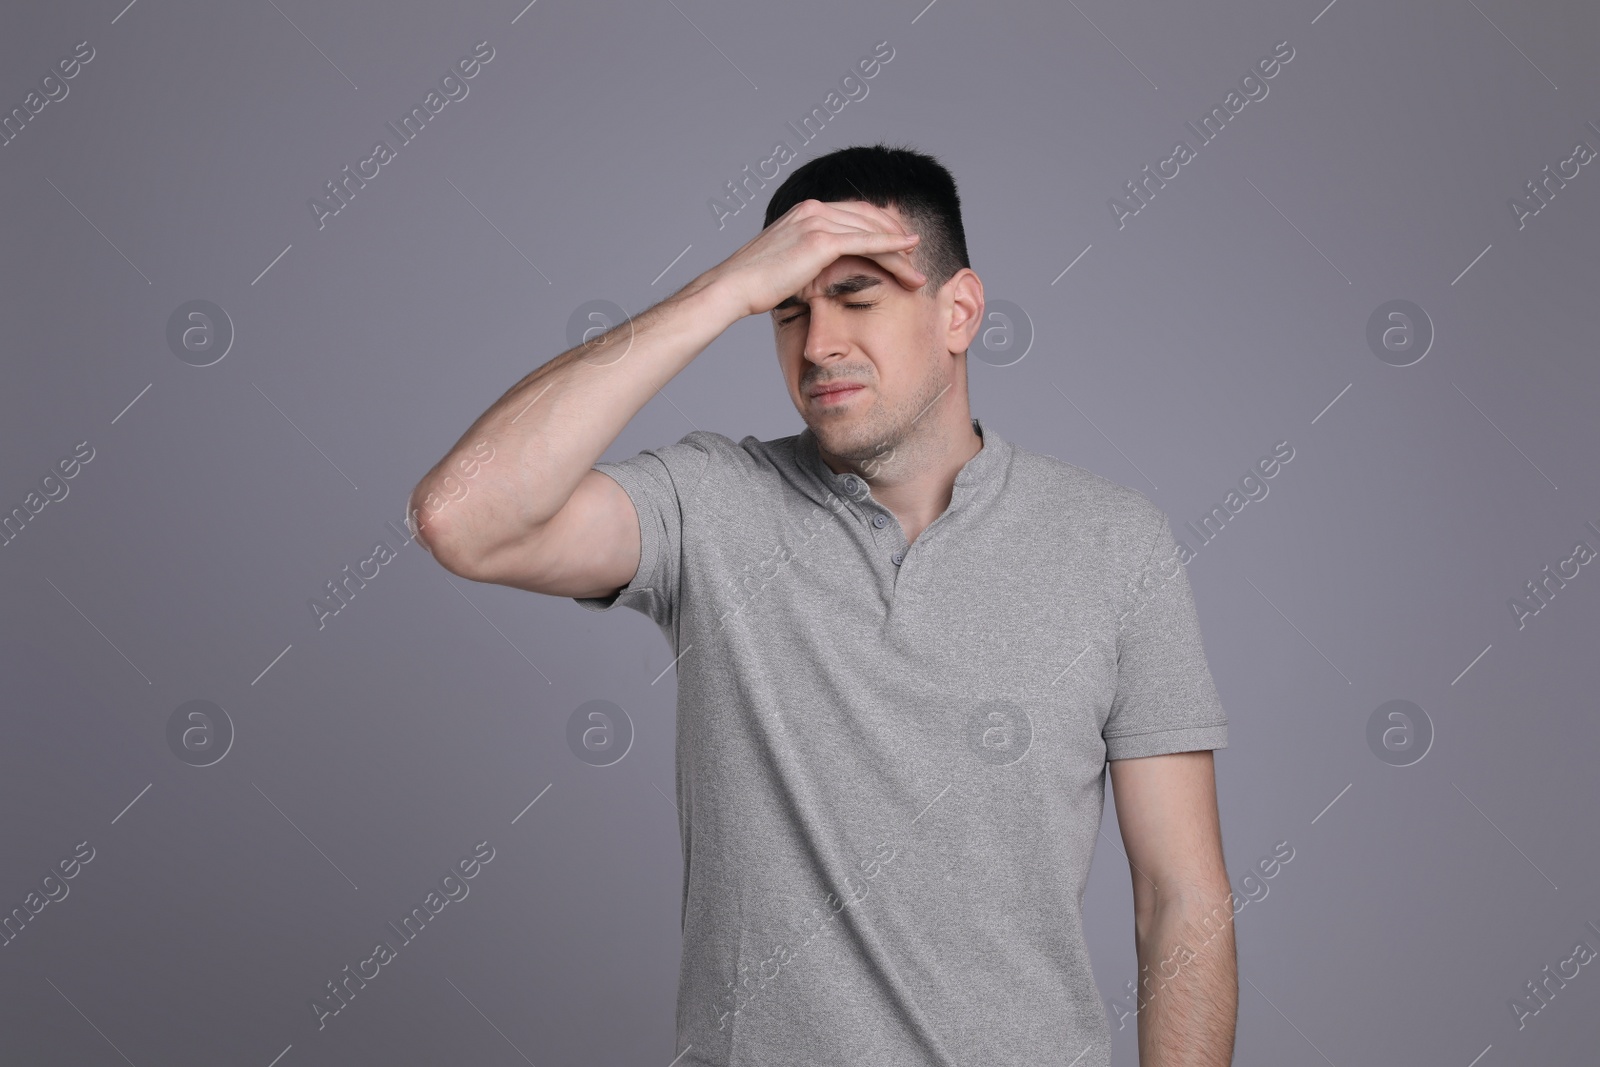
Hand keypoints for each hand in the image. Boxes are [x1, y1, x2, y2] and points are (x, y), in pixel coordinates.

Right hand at [701, 199, 926, 319]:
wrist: (733, 287)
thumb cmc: (754, 284)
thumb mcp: (785, 264)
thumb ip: (806, 260)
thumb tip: (819, 276)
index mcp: (805, 211)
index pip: (855, 213)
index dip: (881, 228)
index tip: (899, 247)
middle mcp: (813, 210)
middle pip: (869, 218)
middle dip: (896, 237)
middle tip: (916, 258)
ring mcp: (817, 222)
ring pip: (872, 231)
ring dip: (899, 249)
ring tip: (916, 269)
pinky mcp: (821, 241)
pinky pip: (866, 241)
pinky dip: (891, 246)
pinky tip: (909, 252)